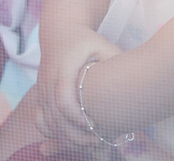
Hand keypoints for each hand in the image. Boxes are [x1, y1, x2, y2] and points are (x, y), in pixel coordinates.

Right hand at [36, 29, 123, 158]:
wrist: (58, 33)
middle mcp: (48, 82)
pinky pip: (41, 121)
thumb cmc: (86, 41)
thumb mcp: (102, 45)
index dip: (77, 117)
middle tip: (98, 141)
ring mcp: (41, 90)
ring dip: (67, 137)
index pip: (64, 100)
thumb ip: (115, 60)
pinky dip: (54, 133)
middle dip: (75, 135)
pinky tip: (72, 136)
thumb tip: (133, 80)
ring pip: (47, 123)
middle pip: (55, 118)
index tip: (96, 126)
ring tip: (90, 141)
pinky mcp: (39, 97)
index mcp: (64, 69)